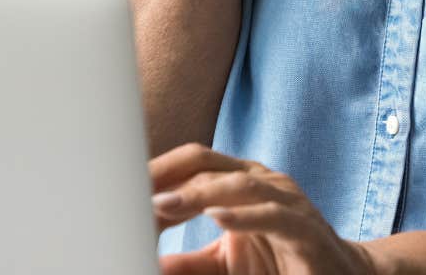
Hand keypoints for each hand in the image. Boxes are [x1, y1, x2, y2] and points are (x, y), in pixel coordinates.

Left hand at [151, 143, 380, 274]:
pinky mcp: (304, 227)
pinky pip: (273, 214)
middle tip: (131, 189)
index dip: (156, 171)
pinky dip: (244, 215)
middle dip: (167, 172)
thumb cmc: (280, 265)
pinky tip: (218, 217)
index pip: (191, 164)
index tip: (121, 187)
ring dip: (198, 193)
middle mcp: (261, 181)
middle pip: (207, 161)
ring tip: (162, 205)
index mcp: (239, 182)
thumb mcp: (223, 264)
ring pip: (238, 183)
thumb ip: (186, 263)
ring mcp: (286, 200)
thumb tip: (143, 260)